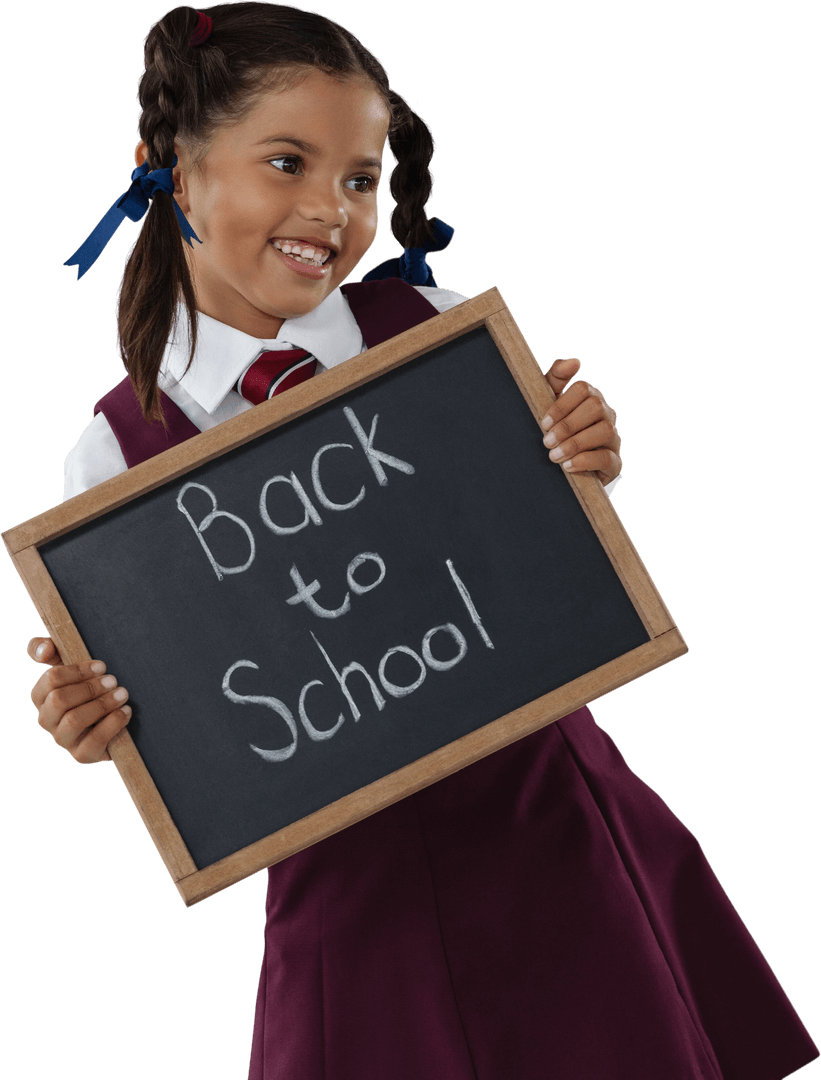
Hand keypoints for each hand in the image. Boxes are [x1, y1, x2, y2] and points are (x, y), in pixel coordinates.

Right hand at [27, 637, 130, 763]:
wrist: (117, 717)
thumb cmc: (93, 687)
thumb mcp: (74, 665)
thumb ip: (51, 648)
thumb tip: (45, 649)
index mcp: (42, 697)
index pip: (51, 679)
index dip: (77, 670)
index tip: (102, 665)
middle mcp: (47, 720)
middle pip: (60, 700)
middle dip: (90, 688)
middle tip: (114, 680)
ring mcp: (63, 739)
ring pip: (73, 721)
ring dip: (102, 704)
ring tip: (123, 694)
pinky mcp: (82, 755)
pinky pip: (93, 742)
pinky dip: (112, 724)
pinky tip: (126, 712)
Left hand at [540, 358, 621, 486]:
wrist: (561, 466)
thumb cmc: (555, 430)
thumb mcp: (549, 404)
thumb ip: (556, 379)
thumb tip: (574, 361)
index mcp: (592, 398)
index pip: (584, 389)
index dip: (562, 406)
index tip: (543, 423)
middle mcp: (607, 415)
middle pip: (595, 407)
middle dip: (568, 425)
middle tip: (547, 441)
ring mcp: (614, 439)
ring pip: (605, 431)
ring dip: (575, 444)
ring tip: (554, 456)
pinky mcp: (615, 463)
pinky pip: (607, 458)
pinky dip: (585, 461)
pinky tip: (567, 466)